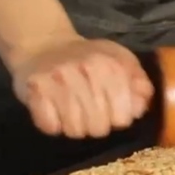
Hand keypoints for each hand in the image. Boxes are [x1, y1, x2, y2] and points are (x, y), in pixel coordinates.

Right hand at [9, 35, 153, 138]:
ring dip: (75, 126)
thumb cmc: (89, 58)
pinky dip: (53, 124)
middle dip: (97, 124)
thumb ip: (139, 84)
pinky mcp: (34, 90)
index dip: (119, 119)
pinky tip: (56, 110)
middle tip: (90, 111)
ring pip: (74, 130)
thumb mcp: (122, 62)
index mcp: (111, 65)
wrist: (44, 44)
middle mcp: (84, 70)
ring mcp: (58, 80)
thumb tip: (139, 109)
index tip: (112, 110)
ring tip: (74, 111)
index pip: (122, 118)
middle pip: (98, 127)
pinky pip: (50, 126)